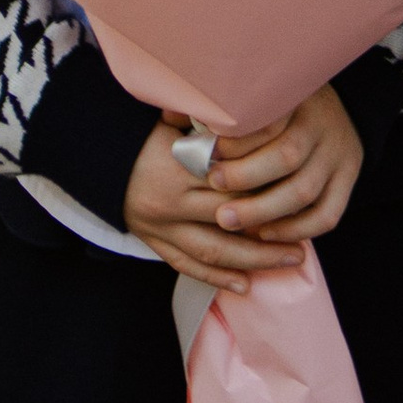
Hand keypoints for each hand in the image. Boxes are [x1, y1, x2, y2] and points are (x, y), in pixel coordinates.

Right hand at [122, 89, 364, 293]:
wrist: (97, 152)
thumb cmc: (146, 129)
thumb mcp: (180, 119)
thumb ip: (215, 127)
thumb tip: (266, 117)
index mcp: (182, 163)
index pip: (235, 180)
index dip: (269, 188)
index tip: (300, 191)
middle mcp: (173, 198)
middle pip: (231, 219)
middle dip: (271, 232)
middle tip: (305, 239)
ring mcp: (161, 224)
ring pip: (214, 249)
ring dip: (254, 260)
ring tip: (288, 262)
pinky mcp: (153, 239)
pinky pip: (188, 264)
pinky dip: (217, 276)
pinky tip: (245, 285)